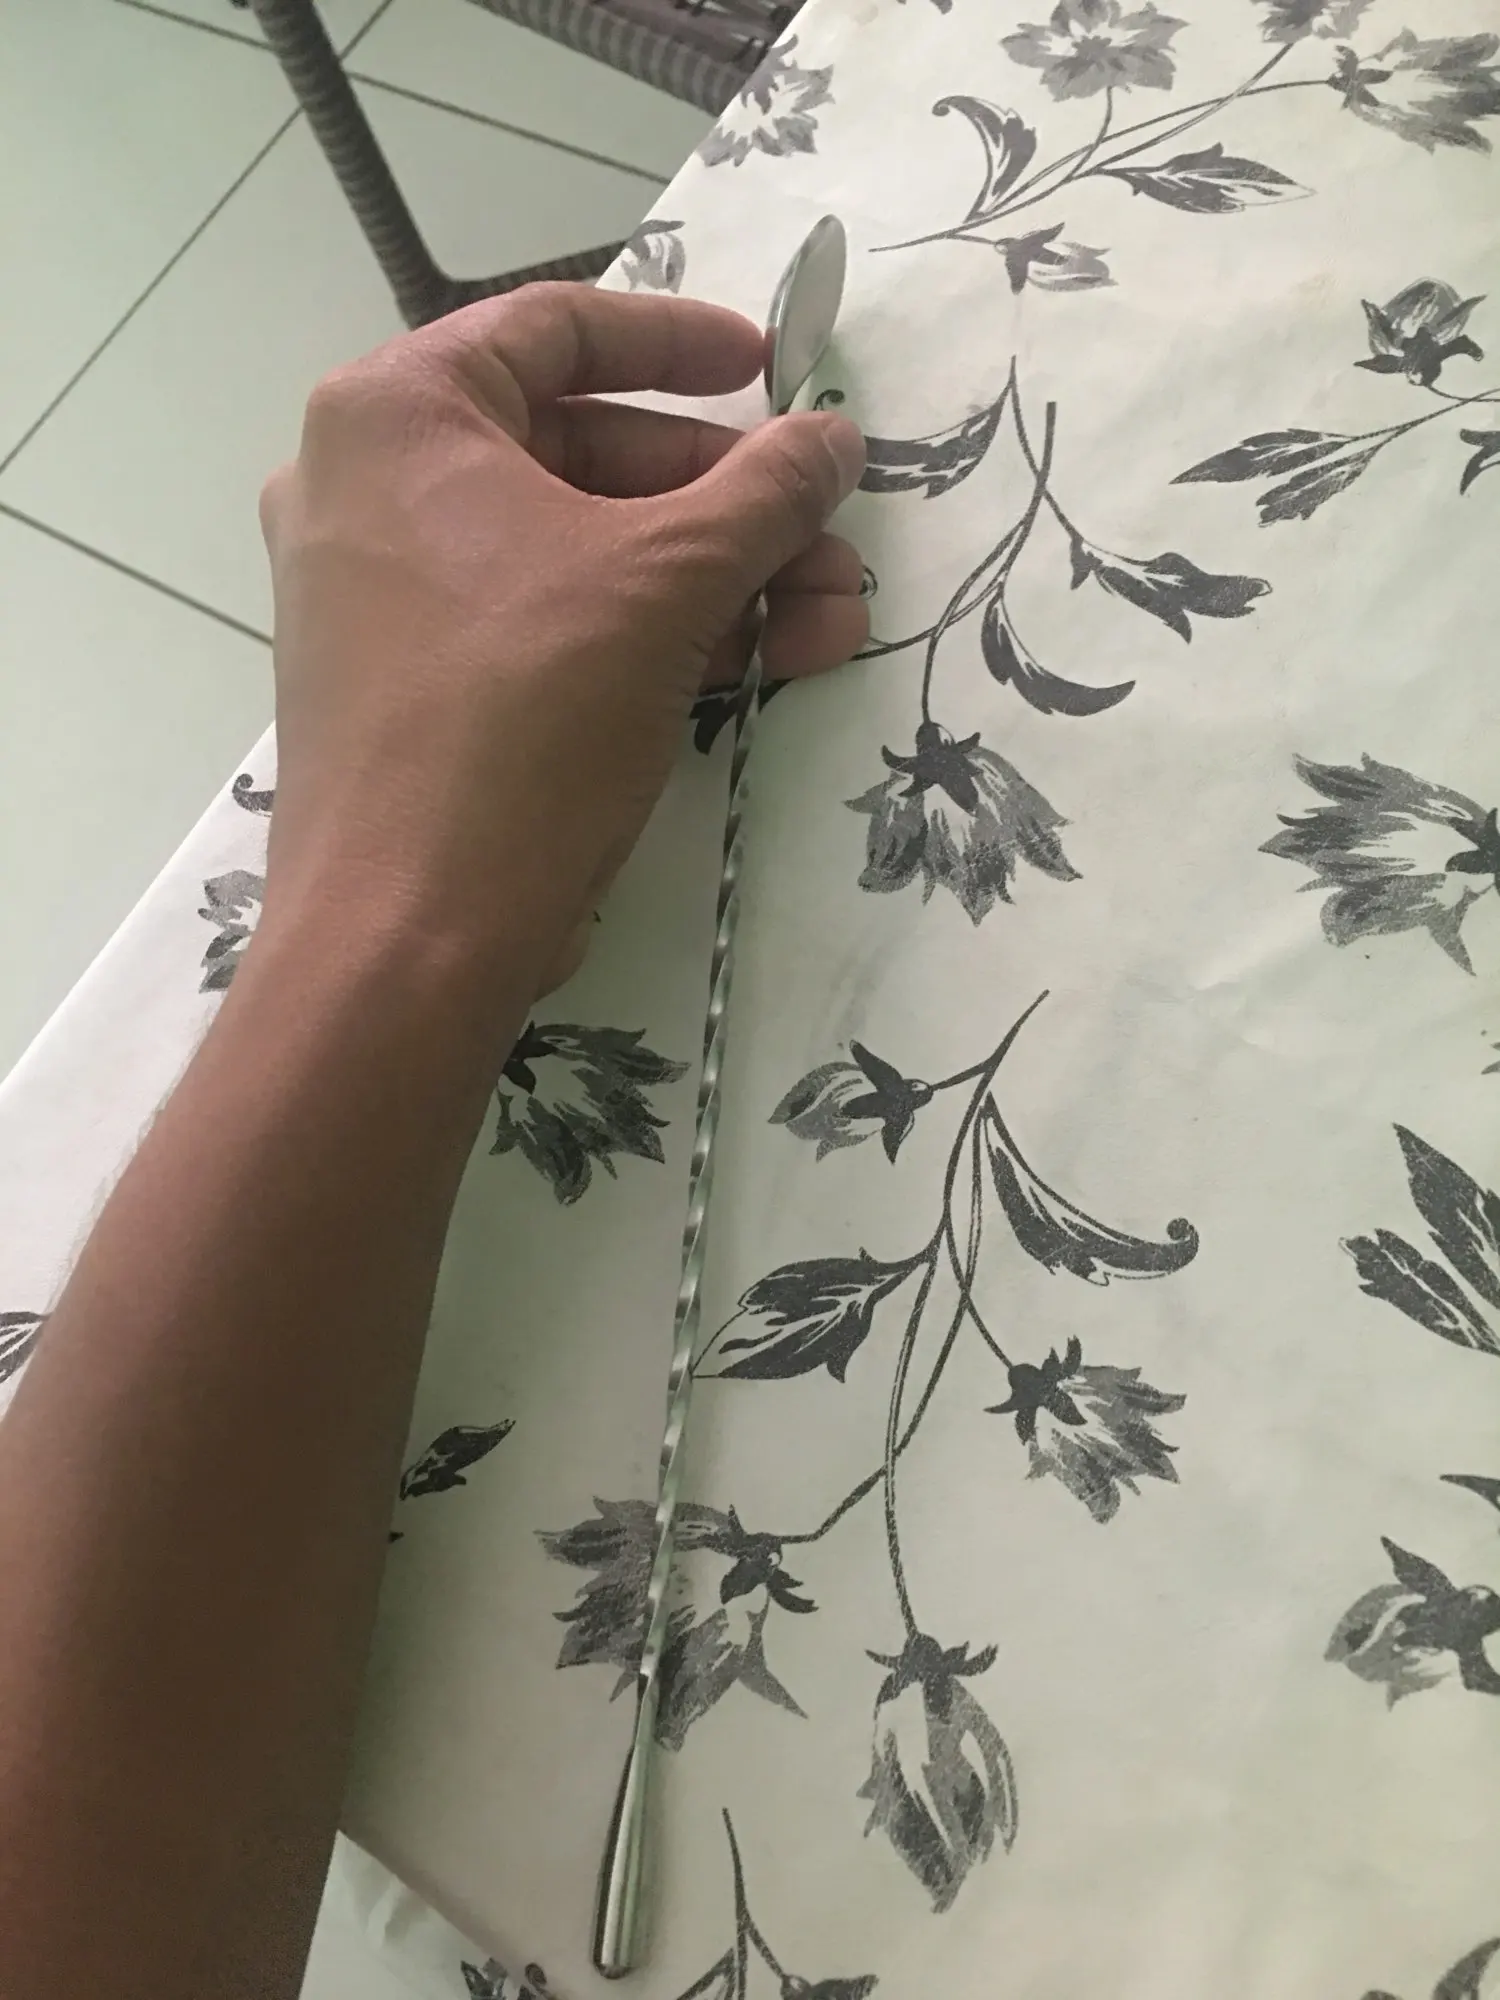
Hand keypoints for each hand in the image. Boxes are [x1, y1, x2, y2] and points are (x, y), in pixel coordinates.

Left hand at [258, 283, 866, 997]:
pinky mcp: (421, 687)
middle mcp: (374, 487)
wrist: (408, 933)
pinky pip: (552, 626)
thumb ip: (763, 493)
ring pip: (583, 554)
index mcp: (399, 416)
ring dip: (719, 580)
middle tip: (832, 536)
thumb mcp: (665, 585)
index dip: (682, 343)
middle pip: (585, 455)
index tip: (775, 372)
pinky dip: (656, 635)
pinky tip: (776, 661)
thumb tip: (835, 436)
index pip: (557, 328)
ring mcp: (391, 596)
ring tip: (837, 614)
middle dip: (729, 504)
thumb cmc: (521, 719)